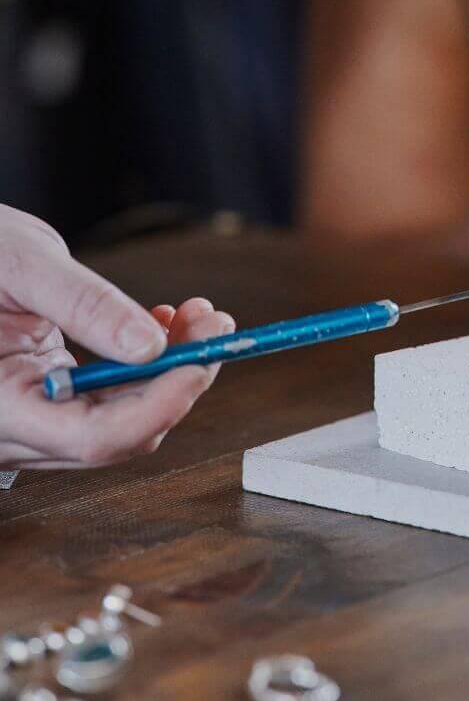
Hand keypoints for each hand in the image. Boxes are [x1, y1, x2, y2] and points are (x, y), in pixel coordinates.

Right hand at [0, 206, 233, 468]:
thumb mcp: (22, 263)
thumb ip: (84, 305)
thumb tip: (150, 344)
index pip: (93, 437)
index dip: (160, 405)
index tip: (202, 360)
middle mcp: (10, 429)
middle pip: (120, 432)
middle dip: (179, 379)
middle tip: (215, 323)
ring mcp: (29, 421)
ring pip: (123, 420)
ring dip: (170, 370)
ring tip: (196, 315)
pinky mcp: (45, 401)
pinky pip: (109, 401)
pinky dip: (146, 366)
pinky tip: (162, 323)